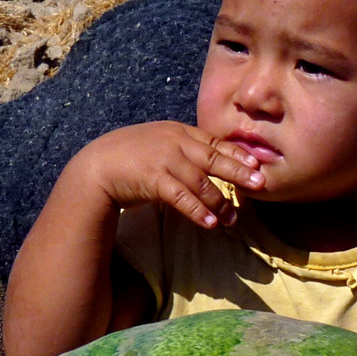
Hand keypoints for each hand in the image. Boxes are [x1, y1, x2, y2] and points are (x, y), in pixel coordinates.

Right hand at [73, 121, 264, 227]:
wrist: (96, 166)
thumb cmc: (128, 158)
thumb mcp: (158, 145)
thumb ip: (181, 150)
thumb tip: (208, 163)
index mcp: (177, 131)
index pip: (214, 142)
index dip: (237, 154)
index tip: (256, 164)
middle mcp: (174, 142)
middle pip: (214, 158)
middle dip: (239, 172)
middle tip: (261, 184)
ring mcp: (164, 160)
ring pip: (201, 182)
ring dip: (219, 202)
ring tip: (232, 218)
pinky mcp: (153, 179)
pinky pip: (182, 197)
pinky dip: (197, 211)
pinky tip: (210, 223)